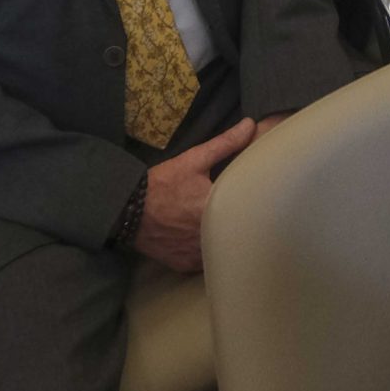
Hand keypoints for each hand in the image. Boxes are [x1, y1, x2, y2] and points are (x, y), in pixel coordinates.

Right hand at [131, 116, 259, 271]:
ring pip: (221, 249)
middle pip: (236, 232)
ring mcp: (197, 254)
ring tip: (228, 228)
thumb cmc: (162, 183)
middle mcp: (209, 236)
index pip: (248, 208)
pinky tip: (207, 241)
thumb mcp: (194, 160)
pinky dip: (206, 252)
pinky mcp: (185, 265)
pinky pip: (204, 261)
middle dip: (240, 222)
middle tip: (245, 213)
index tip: (262, 199)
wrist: (126, 210)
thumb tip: (251, 125)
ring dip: (223, 239)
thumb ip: (225, 143)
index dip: (256, 203)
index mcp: (216, 209)